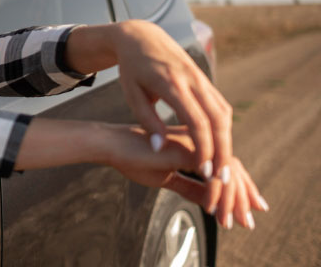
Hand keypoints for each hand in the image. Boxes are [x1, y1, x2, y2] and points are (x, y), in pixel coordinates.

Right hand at [104, 125, 268, 227]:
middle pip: (233, 169)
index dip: (240, 189)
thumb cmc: (134, 157)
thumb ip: (190, 188)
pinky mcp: (187, 149)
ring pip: (226, 172)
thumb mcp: (167, 178)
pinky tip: (210, 208)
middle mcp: (201, 141)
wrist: (113, 145)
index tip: (248, 209)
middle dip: (243, 197)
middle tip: (248, 221)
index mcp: (197, 146)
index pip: (227, 167)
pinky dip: (214, 193)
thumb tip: (210, 202)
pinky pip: (210, 174)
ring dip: (230, 200)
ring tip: (228, 221)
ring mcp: (196, 143)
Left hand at [110, 20, 232, 183]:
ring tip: (223, 168)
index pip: (197, 121)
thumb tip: (159, 149)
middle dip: (223, 150)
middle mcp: (192, 80)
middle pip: (217, 119)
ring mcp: (202, 78)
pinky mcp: (205, 80)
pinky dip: (224, 128)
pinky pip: (220, 106)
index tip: (204, 171)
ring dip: (227, 141)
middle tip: (222, 178)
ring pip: (223, 113)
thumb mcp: (132, 95)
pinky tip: (220, 146)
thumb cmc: (132, 69)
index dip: (204, 148)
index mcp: (172, 84)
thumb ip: (147, 122)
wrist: (141, 37)